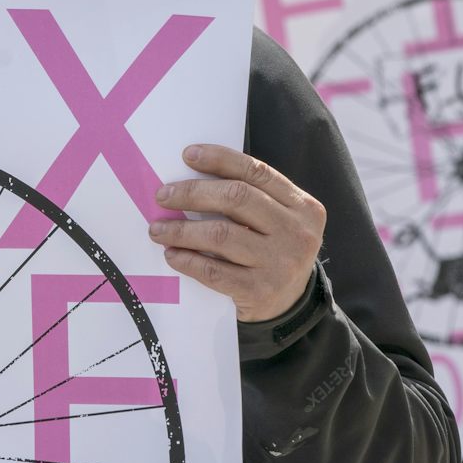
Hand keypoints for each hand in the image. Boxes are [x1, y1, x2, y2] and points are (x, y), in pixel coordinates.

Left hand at [150, 145, 325, 322]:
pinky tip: (172, 254)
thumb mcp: (279, 222)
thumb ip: (252, 200)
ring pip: (220, 235)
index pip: (257, 172)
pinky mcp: (259, 291)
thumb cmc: (274, 253)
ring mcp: (280, 263)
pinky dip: (187, 260)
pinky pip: (213, 271)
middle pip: (237, 198)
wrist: (291, 307)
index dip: (220, 159)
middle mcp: (296, 232)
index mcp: (303, 206)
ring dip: (182, 230)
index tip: (188, 155)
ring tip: (158, 229)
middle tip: (164, 196)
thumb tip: (193, 177)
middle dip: (193, 193)